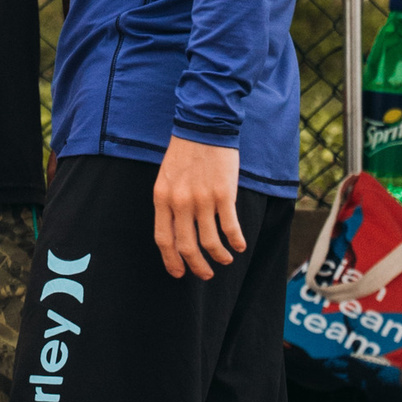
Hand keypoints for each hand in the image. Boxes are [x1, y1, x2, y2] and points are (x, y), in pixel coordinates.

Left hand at [152, 136, 244, 280]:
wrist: (204, 126)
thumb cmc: (185, 152)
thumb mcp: (167, 178)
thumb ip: (169, 203)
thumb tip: (177, 232)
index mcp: (162, 198)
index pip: (164, 239)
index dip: (171, 260)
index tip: (179, 273)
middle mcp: (180, 202)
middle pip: (187, 246)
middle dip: (197, 266)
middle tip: (205, 275)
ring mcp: (202, 199)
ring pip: (210, 241)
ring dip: (219, 257)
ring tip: (225, 260)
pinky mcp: (224, 194)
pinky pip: (230, 227)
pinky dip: (236, 241)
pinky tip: (240, 246)